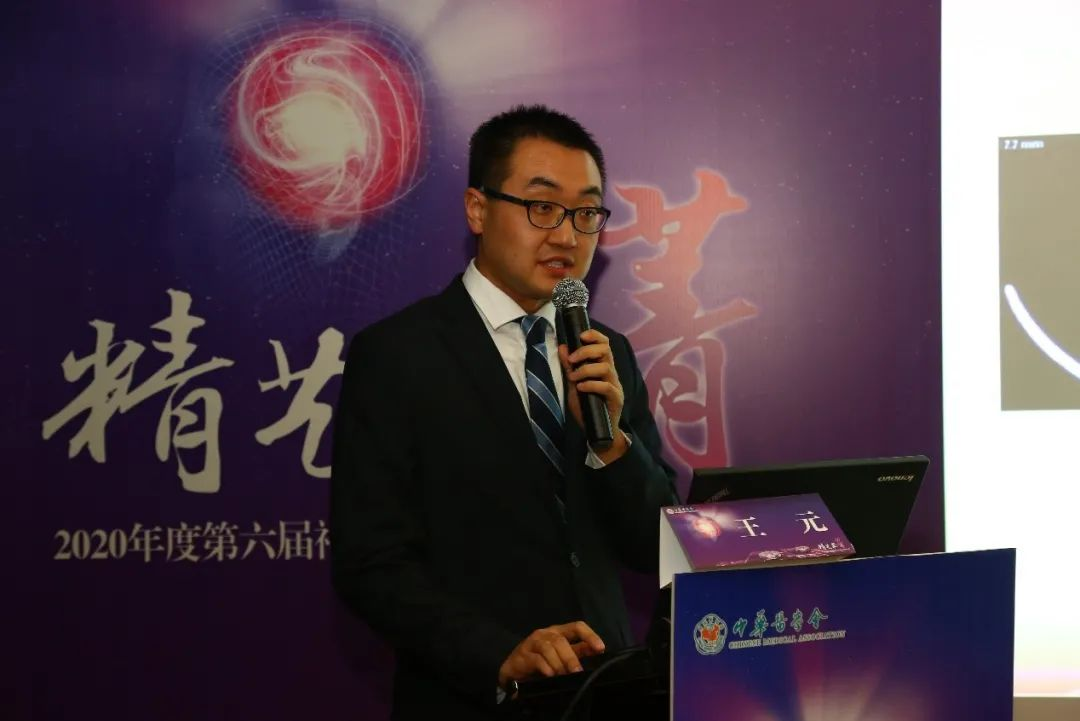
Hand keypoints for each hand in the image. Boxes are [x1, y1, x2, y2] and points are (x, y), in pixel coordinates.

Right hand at [497, 621, 605, 690]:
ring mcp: (533, 643)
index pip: (577, 626)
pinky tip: (550, 675)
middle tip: (577, 671)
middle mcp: (546, 634)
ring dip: (559, 663)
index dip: (590, 635)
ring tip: (563, 675)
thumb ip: (578, 652)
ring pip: (549, 648)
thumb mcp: (562, 657)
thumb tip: (598, 651)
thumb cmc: (541, 663)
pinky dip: (545, 667)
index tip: (600, 648)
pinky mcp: (522, 656)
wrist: (513, 672)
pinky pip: (536, 659)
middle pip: (561, 640)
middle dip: (571, 656)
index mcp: (559, 632)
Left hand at [559, 329, 628, 462]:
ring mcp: (615, 385)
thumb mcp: (574, 384)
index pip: (604, 343)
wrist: (597, 432)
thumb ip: (569, 367)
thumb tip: (563, 346)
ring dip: (586, 370)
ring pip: (605, 367)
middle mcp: (611, 373)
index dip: (595, 335)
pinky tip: (581, 388)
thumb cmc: (586, 407)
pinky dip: (591, 384)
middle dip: (586, 351)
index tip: (581, 335)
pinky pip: (606, 386)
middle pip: (606, 350)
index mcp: (602, 366)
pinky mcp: (616, 399)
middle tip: (572, 360)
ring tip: (573, 379)